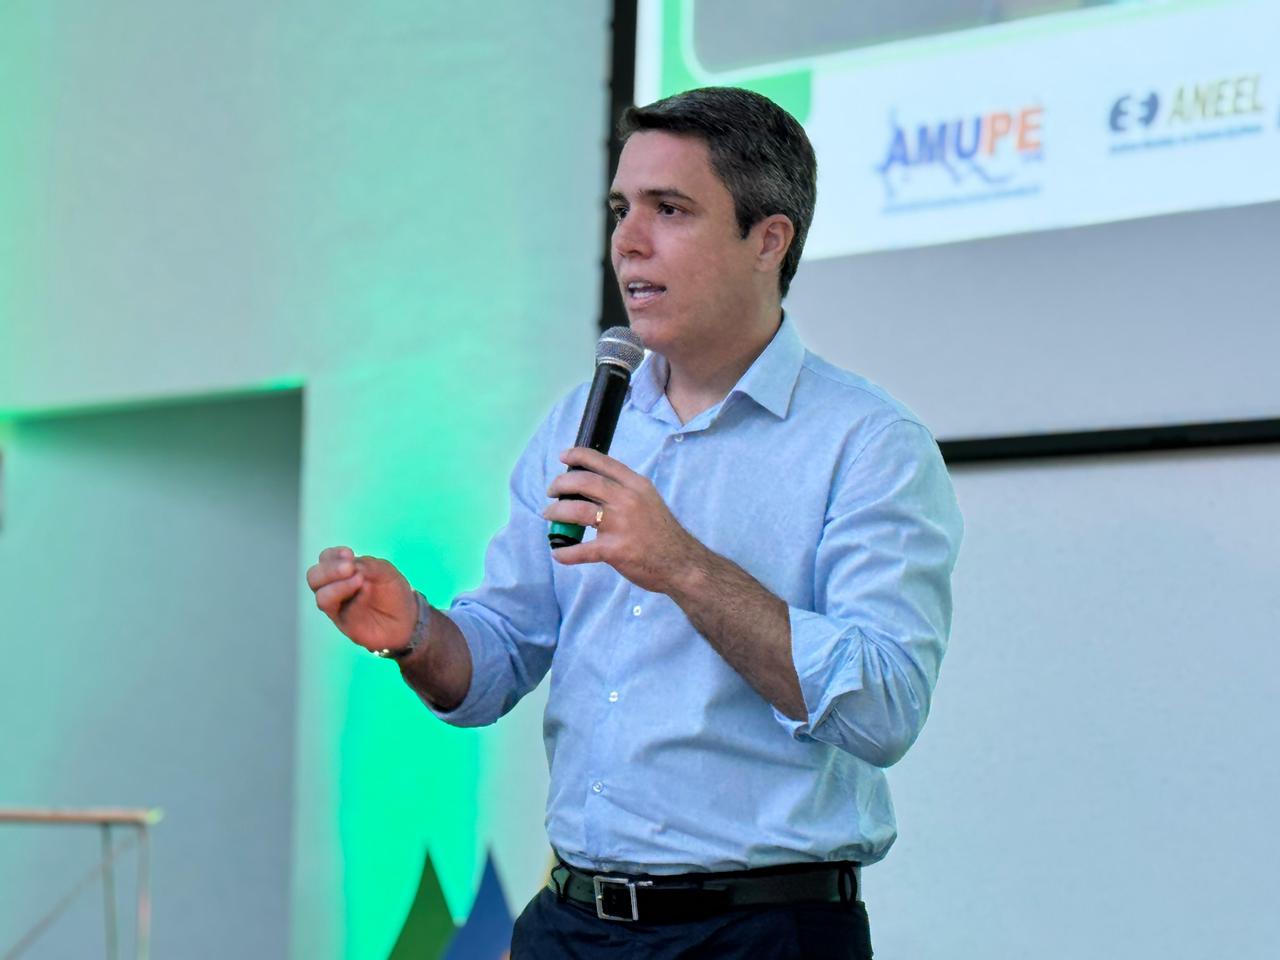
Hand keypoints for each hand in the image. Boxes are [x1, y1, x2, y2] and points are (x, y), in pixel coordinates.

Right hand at [306, 546, 416, 652]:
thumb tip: (352, 566)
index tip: (349, 554)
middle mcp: (334, 587)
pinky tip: (365, 591)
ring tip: (360, 580)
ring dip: (338, 585)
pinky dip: (351, 598)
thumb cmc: (392, 591)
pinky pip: (337, 610)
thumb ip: (369, 565)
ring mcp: (337, 606)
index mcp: (342, 570)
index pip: (325, 558)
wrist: (406, 619)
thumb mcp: (386, 572)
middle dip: (329, 570)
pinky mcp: (343, 622)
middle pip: (314, 576)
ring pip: (321, 595)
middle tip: (350, 568)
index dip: (333, 555)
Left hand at [543, 448, 704, 593]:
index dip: (578, 456)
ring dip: (556, 512)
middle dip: (560, 484)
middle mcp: (627, 500)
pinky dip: (565, 552)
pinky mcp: (614, 549)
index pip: (603, 462)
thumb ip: (624, 492)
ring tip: (549, 515)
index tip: (563, 456)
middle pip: (584, 482)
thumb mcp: (649, 500)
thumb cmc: (663, 533)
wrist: (682, 563)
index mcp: (636, 485)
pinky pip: (581, 549)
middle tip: (551, 491)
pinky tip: (558, 553)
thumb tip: (592, 487)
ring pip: (577, 511)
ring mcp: (620, 525)